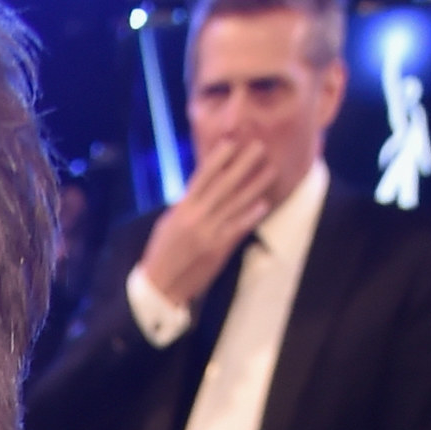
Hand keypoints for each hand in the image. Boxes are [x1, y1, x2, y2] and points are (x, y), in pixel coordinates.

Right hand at [136, 135, 273, 316]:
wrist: (159, 287)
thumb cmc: (161, 254)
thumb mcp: (168, 223)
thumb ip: (185, 205)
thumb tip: (201, 188)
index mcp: (182, 209)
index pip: (202, 177)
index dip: (218, 158)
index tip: (232, 142)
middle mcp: (196, 218)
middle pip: (224, 185)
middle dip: (243, 164)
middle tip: (259, 146)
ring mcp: (208, 233)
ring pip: (236, 203)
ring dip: (255, 185)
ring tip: (271, 170)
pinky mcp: (217, 250)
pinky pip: (237, 228)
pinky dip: (251, 215)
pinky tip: (264, 204)